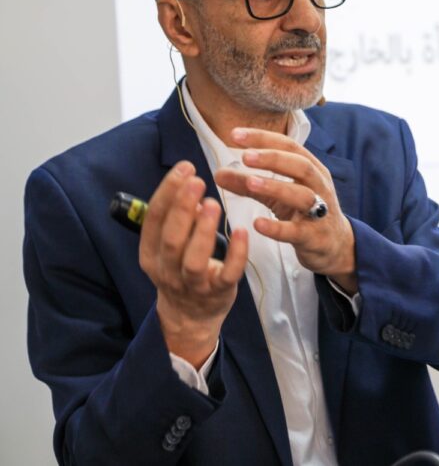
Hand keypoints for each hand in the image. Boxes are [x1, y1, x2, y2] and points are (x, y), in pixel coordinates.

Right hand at [140, 161, 249, 367]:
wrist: (191, 316)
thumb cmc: (182, 270)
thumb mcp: (171, 245)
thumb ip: (179, 219)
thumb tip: (189, 187)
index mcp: (150, 254)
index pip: (153, 219)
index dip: (167, 192)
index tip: (185, 168)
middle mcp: (167, 270)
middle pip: (170, 239)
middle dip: (182, 208)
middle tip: (198, 181)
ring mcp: (192, 284)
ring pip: (193, 259)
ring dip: (203, 230)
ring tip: (214, 203)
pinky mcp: (219, 292)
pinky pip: (227, 273)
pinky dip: (235, 253)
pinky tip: (242, 230)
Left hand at [213, 128, 357, 293]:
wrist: (335, 246)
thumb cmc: (304, 215)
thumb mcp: (276, 196)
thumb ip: (248, 185)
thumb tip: (217, 173)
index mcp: (311, 170)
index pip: (289, 146)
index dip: (263, 139)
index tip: (234, 135)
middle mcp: (319, 186)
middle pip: (300, 166)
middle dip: (273, 158)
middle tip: (245, 156)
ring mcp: (320, 212)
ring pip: (302, 196)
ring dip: (276, 187)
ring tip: (250, 182)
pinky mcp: (315, 237)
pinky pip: (297, 231)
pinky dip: (277, 228)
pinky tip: (258, 224)